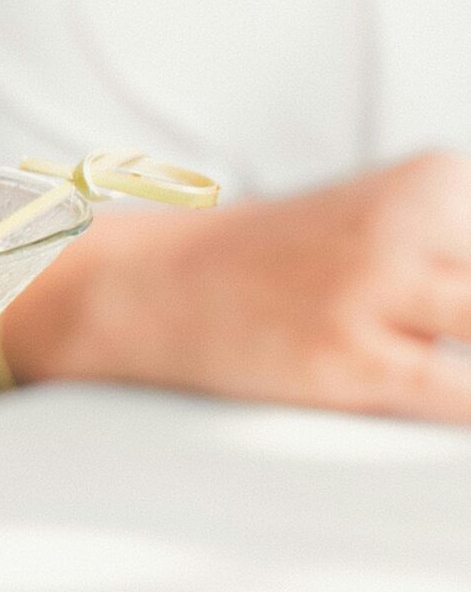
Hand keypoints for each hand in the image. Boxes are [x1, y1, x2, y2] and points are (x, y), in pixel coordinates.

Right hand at [5, 153, 470, 423]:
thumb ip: (461, 262)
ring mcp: (380, 288)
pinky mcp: (351, 358)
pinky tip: (464, 409)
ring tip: (442, 352)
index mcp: (440, 182)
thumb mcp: (392, 228)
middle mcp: (417, 220)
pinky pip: (464, 394)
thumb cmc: (280, 272)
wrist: (152, 288)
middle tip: (461, 330)